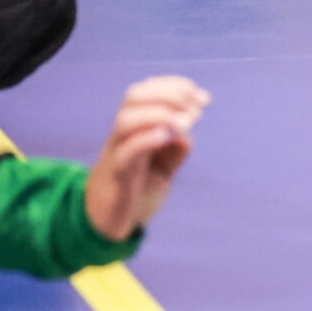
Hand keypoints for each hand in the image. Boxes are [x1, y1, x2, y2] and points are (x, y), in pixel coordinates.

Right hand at [84, 76, 204, 240]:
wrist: (108, 224)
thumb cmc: (135, 192)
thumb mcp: (161, 172)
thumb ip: (173, 154)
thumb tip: (185, 138)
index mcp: (133, 129)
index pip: (146, 92)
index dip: (174, 86)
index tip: (203, 97)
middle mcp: (123, 136)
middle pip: (133, 97)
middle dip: (168, 93)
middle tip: (196, 107)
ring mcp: (117, 154)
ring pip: (126, 120)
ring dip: (159, 113)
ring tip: (186, 121)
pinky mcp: (118, 177)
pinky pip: (126, 153)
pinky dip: (145, 140)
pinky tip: (167, 137)